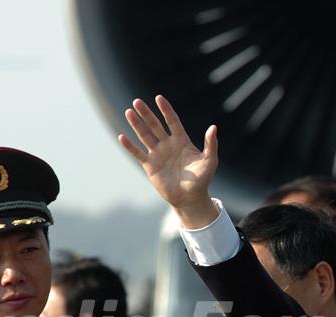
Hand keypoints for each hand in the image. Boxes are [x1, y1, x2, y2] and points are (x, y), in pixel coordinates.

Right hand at [118, 95, 219, 227]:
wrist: (190, 198)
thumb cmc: (202, 179)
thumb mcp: (210, 160)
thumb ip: (211, 144)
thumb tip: (213, 127)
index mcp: (181, 141)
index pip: (172, 121)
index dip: (166, 110)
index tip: (159, 98)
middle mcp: (168, 145)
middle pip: (155, 125)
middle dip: (146, 114)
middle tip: (137, 101)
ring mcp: (158, 154)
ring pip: (145, 136)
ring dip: (136, 124)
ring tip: (128, 112)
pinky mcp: (150, 166)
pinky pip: (138, 153)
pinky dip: (130, 146)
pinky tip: (122, 136)